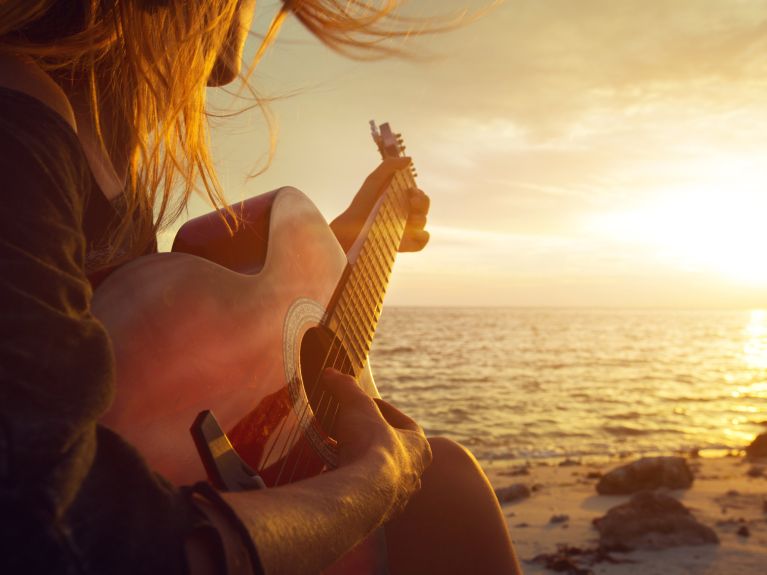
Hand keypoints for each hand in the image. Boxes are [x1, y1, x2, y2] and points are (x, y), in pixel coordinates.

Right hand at [321, 368, 432, 517]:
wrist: (362, 494)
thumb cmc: (371, 447)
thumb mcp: (357, 406)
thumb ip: (346, 388)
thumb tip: (331, 372)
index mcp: (419, 447)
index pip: (406, 424)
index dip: (384, 410)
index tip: (366, 404)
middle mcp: (413, 475)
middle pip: (396, 453)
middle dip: (375, 442)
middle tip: (352, 430)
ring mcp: (396, 499)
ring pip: (383, 478)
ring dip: (364, 466)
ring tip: (340, 454)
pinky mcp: (376, 516)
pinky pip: (366, 498)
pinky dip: (352, 486)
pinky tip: (335, 478)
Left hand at [330, 158, 430, 252]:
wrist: (350, 228)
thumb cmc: (361, 204)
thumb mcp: (373, 181)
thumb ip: (389, 166)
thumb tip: (409, 160)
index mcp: (400, 200)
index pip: (419, 195)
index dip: (419, 193)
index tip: (410, 191)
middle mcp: (405, 214)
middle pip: (425, 207)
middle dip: (422, 203)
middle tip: (411, 201)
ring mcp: (406, 229)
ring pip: (423, 222)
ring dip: (418, 219)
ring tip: (406, 219)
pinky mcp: (405, 244)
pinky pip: (422, 241)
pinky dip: (421, 238)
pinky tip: (410, 233)